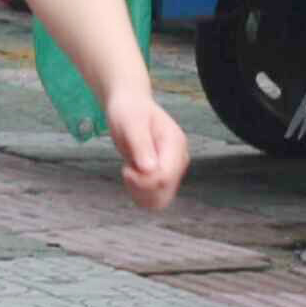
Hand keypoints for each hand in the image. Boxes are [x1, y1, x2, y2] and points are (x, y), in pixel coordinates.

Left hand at [104, 86, 190, 211]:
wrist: (129, 106)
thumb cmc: (129, 111)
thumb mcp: (131, 123)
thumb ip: (141, 145)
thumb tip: (150, 170)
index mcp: (175, 145)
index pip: (165, 177)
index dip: (143, 181)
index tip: (127, 170)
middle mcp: (178, 160)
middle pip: (164, 191)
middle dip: (140, 187)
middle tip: (127, 170)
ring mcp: (173, 169)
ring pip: (160, 200)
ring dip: (139, 192)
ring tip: (130, 171)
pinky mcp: (163, 176)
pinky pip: (154, 198)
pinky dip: (139, 193)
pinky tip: (132, 176)